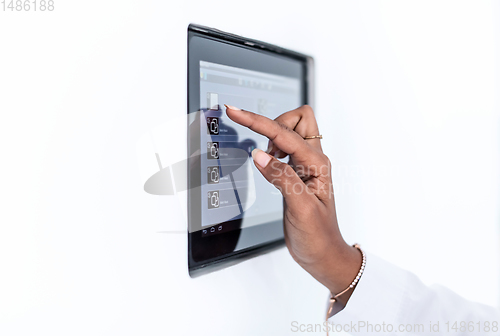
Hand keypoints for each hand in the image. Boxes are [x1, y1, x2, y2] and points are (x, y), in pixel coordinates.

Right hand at [225, 104, 361, 296]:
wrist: (322, 254)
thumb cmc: (318, 236)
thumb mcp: (300, 208)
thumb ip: (281, 177)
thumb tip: (259, 154)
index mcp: (317, 164)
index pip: (284, 134)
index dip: (258, 122)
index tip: (236, 113)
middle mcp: (313, 160)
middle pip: (297, 119)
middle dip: (274, 122)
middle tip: (259, 141)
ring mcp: (304, 166)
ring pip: (290, 132)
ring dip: (273, 138)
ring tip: (266, 161)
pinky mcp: (295, 174)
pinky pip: (283, 149)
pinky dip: (271, 149)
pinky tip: (266, 164)